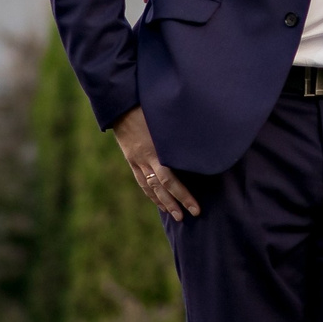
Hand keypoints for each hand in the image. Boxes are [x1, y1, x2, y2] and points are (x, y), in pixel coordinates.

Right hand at [112, 107, 200, 221]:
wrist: (121, 105)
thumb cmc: (148, 107)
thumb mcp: (166, 120)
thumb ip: (180, 133)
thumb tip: (201, 141)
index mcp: (155, 150)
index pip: (170, 180)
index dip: (183, 195)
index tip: (195, 208)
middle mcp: (145, 159)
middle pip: (160, 187)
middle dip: (174, 203)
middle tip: (186, 216)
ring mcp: (136, 160)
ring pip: (149, 187)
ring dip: (162, 202)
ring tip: (173, 214)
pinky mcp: (132, 159)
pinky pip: (141, 180)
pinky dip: (150, 192)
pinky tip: (157, 199)